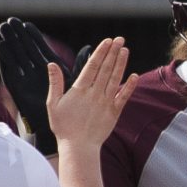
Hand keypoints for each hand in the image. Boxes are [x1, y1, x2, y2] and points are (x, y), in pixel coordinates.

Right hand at [46, 36, 135, 152]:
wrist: (78, 147)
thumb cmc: (63, 126)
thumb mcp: (53, 104)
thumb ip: (55, 83)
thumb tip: (52, 64)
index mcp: (80, 90)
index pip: (92, 66)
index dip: (101, 52)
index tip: (107, 41)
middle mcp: (95, 94)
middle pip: (106, 69)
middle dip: (113, 52)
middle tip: (120, 39)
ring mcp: (106, 102)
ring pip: (115, 79)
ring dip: (121, 64)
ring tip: (125, 50)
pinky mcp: (114, 112)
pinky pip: (124, 97)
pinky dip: (129, 86)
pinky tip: (134, 75)